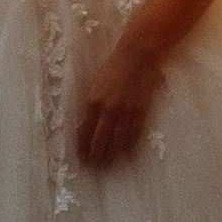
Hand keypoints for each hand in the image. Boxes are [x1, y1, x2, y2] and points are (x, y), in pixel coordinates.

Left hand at [76, 32, 163, 169]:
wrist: (137, 55)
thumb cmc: (113, 67)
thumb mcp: (96, 84)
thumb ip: (92, 105)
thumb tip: (87, 124)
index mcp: (93, 101)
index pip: (85, 131)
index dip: (83, 146)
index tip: (82, 156)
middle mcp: (108, 109)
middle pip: (100, 139)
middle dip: (96, 155)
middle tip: (94, 166)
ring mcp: (125, 111)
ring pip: (117, 140)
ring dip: (111, 154)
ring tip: (108, 164)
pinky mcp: (140, 111)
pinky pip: (133, 133)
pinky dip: (128, 144)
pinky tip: (125, 152)